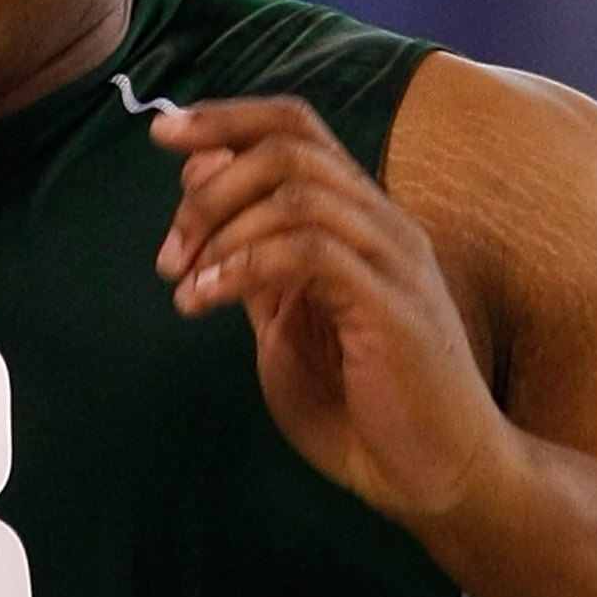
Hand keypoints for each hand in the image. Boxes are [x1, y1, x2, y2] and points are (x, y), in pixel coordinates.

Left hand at [153, 96, 510, 520]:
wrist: (434, 478)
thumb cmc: (363, 409)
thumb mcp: (286, 324)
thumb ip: (251, 260)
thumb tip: (201, 189)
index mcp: (359, 220)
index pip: (296, 127)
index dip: (226, 118)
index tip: (162, 134)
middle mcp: (381, 225)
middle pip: (289, 146)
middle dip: (211, 187)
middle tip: (170, 256)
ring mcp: (392, 260)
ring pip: (297, 191)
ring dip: (221, 229)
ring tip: (184, 287)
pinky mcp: (390, 305)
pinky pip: (308, 252)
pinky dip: (243, 266)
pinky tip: (205, 302)